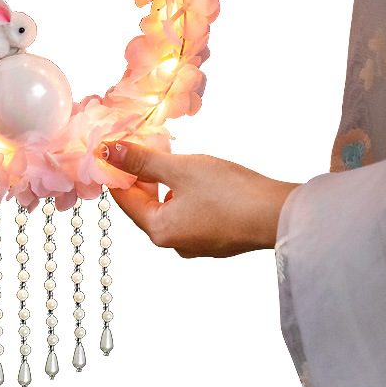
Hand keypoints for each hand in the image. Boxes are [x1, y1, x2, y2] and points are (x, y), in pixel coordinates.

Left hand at [101, 141, 299, 257]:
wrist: (278, 213)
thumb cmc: (229, 192)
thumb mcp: (180, 168)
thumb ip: (143, 159)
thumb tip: (107, 152)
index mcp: (159, 230)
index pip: (124, 198)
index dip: (116, 170)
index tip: (114, 146)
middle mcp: (174, 242)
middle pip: (144, 204)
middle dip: (141, 173)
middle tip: (142, 144)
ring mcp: (196, 242)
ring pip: (167, 206)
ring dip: (163, 181)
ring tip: (168, 155)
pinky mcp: (216, 236)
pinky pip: (188, 211)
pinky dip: (183, 191)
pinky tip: (193, 174)